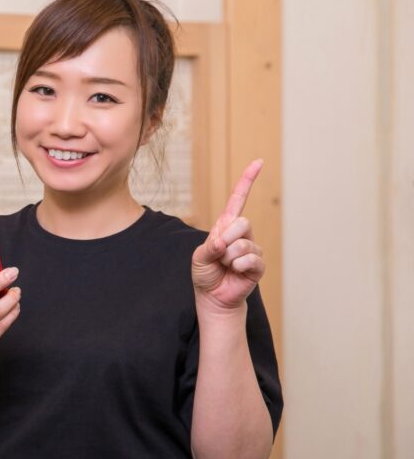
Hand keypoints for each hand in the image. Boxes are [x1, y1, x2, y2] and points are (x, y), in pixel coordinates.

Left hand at [192, 159, 265, 309]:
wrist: (212, 296)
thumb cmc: (205, 273)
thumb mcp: (199, 257)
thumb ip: (210, 246)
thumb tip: (223, 242)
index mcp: (225, 226)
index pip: (238, 199)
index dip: (247, 181)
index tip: (258, 162)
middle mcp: (241, 234)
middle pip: (242, 222)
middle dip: (226, 239)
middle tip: (219, 254)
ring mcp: (252, 248)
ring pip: (243, 244)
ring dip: (228, 257)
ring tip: (225, 266)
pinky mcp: (258, 264)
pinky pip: (250, 259)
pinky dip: (237, 267)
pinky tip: (235, 272)